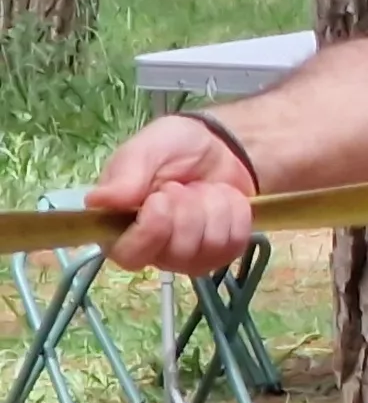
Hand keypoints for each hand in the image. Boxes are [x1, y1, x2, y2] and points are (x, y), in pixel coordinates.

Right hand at [94, 114, 260, 274]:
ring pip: (211, 246)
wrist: (218, 146)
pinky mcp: (221, 252)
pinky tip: (221, 197)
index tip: (161, 197)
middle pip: (178, 251)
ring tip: (201, 188)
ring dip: (212, 207)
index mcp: (119, 230)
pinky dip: (234, 212)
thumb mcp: (145, 151)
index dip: (152, 230)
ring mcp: (189, 256)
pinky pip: (235, 242)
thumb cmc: (172, 149)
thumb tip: (97, 202)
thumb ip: (124, 177)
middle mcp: (153, 251)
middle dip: (188, 209)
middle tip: (182, 185)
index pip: (129, 255)